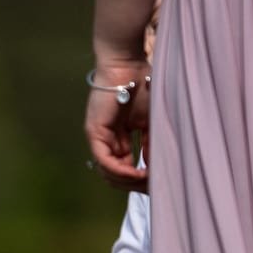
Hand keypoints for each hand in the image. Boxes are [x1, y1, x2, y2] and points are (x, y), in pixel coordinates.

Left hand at [86, 58, 150, 190]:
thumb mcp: (153, 120)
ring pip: (108, 170)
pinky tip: (135, 174)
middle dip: (135, 183)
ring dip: (128, 180)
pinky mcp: (94, 132)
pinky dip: (119, 169)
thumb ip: (152, 142)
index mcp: (119, 137)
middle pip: (116, 173)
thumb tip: (155, 166)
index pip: (126, 166)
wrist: (129, 64)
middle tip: (154, 187)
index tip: (158, 182)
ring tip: (147, 182)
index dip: (141, 177)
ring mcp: (98, 137)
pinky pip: (104, 159)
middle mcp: (107, 140)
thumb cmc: (145, 86)